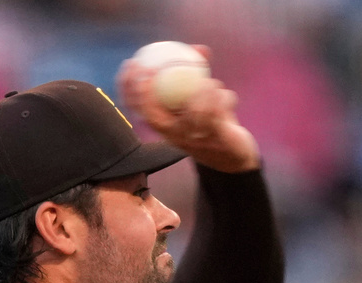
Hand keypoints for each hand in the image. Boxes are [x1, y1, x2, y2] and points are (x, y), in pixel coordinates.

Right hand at [116, 46, 259, 173]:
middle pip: (151, 115)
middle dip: (145, 90)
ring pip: (193, 108)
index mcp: (165, 127)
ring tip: (211, 83)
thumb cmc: (213, 123)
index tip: (131, 63)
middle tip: (154, 66)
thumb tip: (198, 48)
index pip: (137, 108)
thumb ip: (199, 75)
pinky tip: (227, 97)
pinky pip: (217, 108)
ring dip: (205, 89)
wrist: (233, 157)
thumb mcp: (201, 100)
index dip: (128, 87)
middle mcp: (173, 136)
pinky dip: (224, 97)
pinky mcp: (215, 138)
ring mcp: (192, 139)